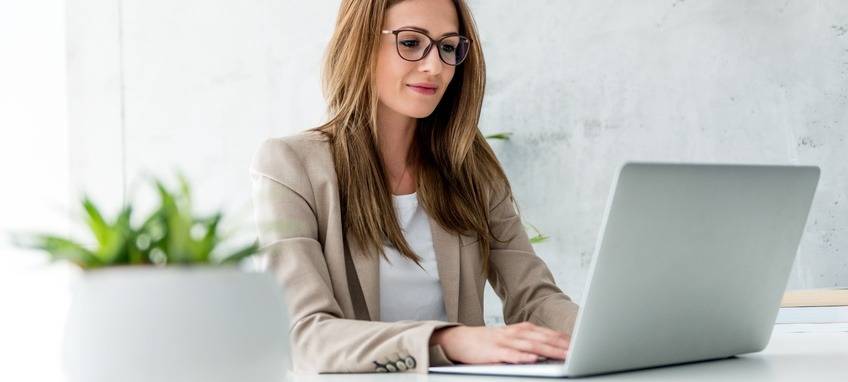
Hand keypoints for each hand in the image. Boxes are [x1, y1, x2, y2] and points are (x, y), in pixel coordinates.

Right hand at [429, 322, 570, 363]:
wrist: (460, 340)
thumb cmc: (488, 342)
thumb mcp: (512, 338)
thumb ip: (530, 342)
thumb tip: (552, 347)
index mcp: (522, 329)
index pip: (547, 334)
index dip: (564, 339)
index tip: (581, 344)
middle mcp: (515, 333)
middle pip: (542, 339)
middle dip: (561, 345)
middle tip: (578, 351)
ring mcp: (504, 341)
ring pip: (530, 346)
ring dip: (548, 351)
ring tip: (563, 355)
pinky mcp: (493, 352)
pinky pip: (510, 355)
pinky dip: (522, 357)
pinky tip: (532, 360)